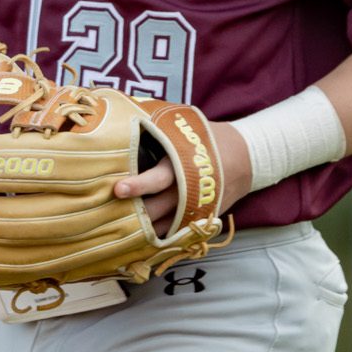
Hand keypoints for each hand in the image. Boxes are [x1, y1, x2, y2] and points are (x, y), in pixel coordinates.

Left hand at [114, 119, 252, 236]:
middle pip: (156, 210)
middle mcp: (188, 191)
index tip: (118, 189)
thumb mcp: (185, 127)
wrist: (246, 158)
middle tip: (105, 216)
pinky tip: (136, 241)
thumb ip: (157, 126)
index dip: (137, 185)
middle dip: (132, 214)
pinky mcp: (200, 220)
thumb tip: (122, 110)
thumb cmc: (207, 138)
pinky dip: (157, 238)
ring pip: (164, 227)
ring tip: (114, 232)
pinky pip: (176, 235)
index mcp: (183, 165)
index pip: (158, 179)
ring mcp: (195, 209)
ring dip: (141, 230)